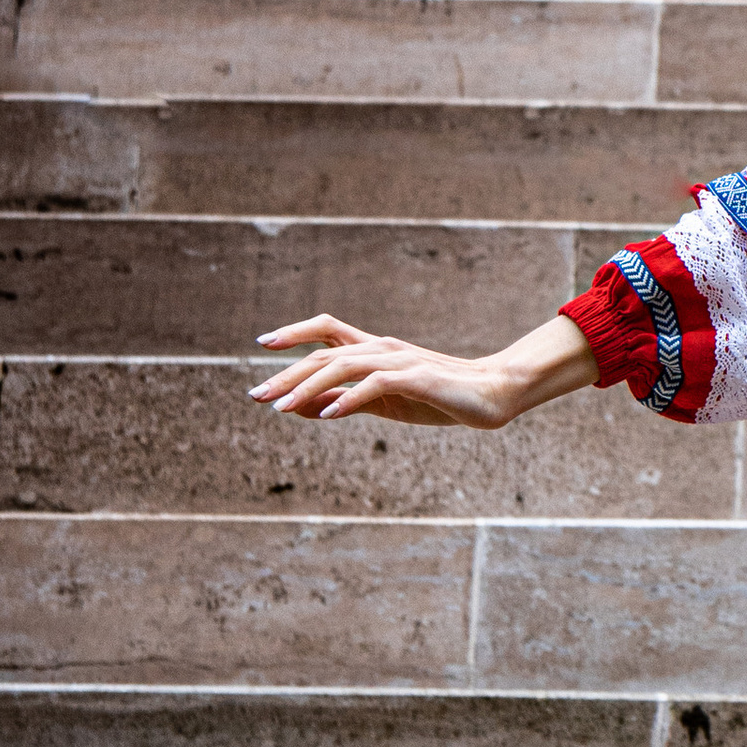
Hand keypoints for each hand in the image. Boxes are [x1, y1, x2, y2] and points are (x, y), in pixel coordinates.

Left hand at [251, 313, 596, 428]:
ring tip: (280, 406)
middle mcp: (383, 348)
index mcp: (375, 350)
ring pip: (344, 364)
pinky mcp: (417, 378)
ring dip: (308, 385)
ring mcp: (400, 361)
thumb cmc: (438, 397)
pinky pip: (375, 384)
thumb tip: (297, 406)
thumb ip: (343, 400)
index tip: (263, 344)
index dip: (294, 333)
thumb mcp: (383, 403)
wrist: (493, 394)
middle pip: (325, 351)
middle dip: (286, 372)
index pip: (326, 331)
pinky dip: (347, 398)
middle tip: (254, 395)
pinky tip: (325, 414)